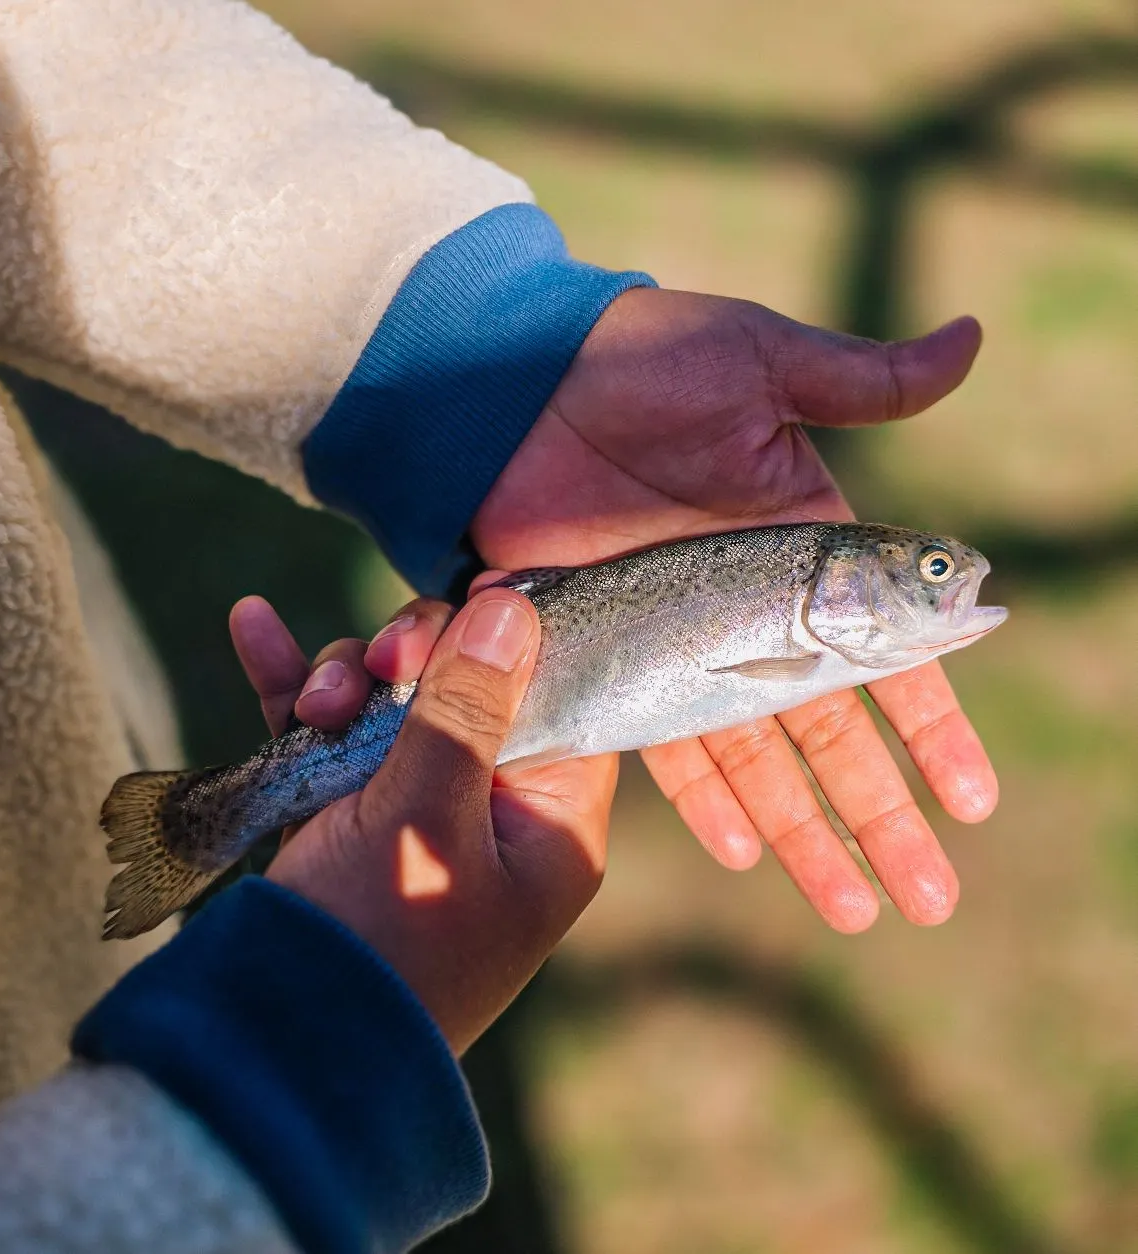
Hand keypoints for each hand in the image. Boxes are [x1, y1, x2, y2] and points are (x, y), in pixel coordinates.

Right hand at [229, 592, 616, 1053]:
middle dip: (418, 658)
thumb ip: (468, 708)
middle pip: (470, 689)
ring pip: (394, 702)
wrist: (273, 1048)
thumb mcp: (431, 815)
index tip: (483, 593)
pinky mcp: (344, 814)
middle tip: (386, 658)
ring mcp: (412, 810)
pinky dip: (291, 686)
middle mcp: (489, 812)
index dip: (522, 642)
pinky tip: (252, 625)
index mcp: (547, 823)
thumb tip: (513, 608)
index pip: (561, 701)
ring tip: (313, 700)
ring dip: (347, 679)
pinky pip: (329, 731)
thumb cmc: (380, 939)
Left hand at [471, 288, 995, 932]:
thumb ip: (859, 381)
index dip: (930, 731)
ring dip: (803, 833)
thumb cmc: (640, 361)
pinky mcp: (611, 654)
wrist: (517, 383)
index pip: (884, 658)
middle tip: (927, 898)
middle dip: (878, 815)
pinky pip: (661, 741)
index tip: (971, 801)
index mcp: (802, 552)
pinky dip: (702, 798)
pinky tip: (743, 851)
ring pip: (755, 757)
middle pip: (827, 732)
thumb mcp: (758, 361)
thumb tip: (973, 339)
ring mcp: (681, 641)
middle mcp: (749, 611)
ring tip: (851, 907)